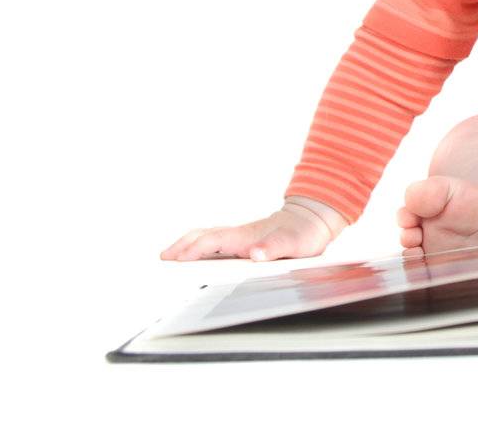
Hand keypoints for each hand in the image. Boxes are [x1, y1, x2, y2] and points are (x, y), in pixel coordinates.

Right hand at [160, 196, 346, 261]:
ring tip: (172, 257)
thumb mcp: (293, 243)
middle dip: (182, 246)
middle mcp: (240, 236)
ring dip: (188, 246)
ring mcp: (242, 237)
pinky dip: (201, 247)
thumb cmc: (304, 233)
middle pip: (204, 237)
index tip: (174, 259)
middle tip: (163, 258)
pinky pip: (217, 243)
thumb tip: (255, 254)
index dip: (193, 251)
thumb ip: (274, 248)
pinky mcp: (246, 241)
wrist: (314, 218)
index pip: (212, 242)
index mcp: (246, 237)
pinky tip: (199, 257)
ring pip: (209, 238)